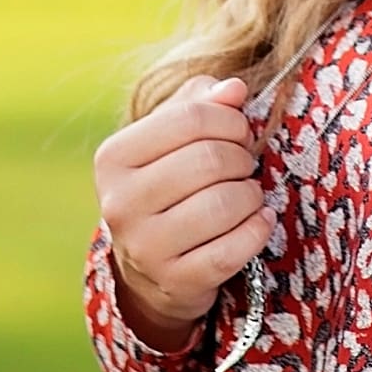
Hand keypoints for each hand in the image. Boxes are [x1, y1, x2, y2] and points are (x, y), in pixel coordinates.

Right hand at [92, 74, 267, 350]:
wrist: (150, 268)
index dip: (229, 120)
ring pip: (224, 204)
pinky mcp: (175, 282)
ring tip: (247, 194)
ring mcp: (144, 248)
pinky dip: (257, 230)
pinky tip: (258, 221)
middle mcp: (119, 203)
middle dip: (242, 158)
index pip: (189, 118)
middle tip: (244, 165)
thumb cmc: (168, 186)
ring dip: (251, 195)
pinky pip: (234, 249)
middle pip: (209, 159)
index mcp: (114, 157)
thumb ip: (200, 103)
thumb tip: (234, 89)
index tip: (240, 131)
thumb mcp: (171, 140)